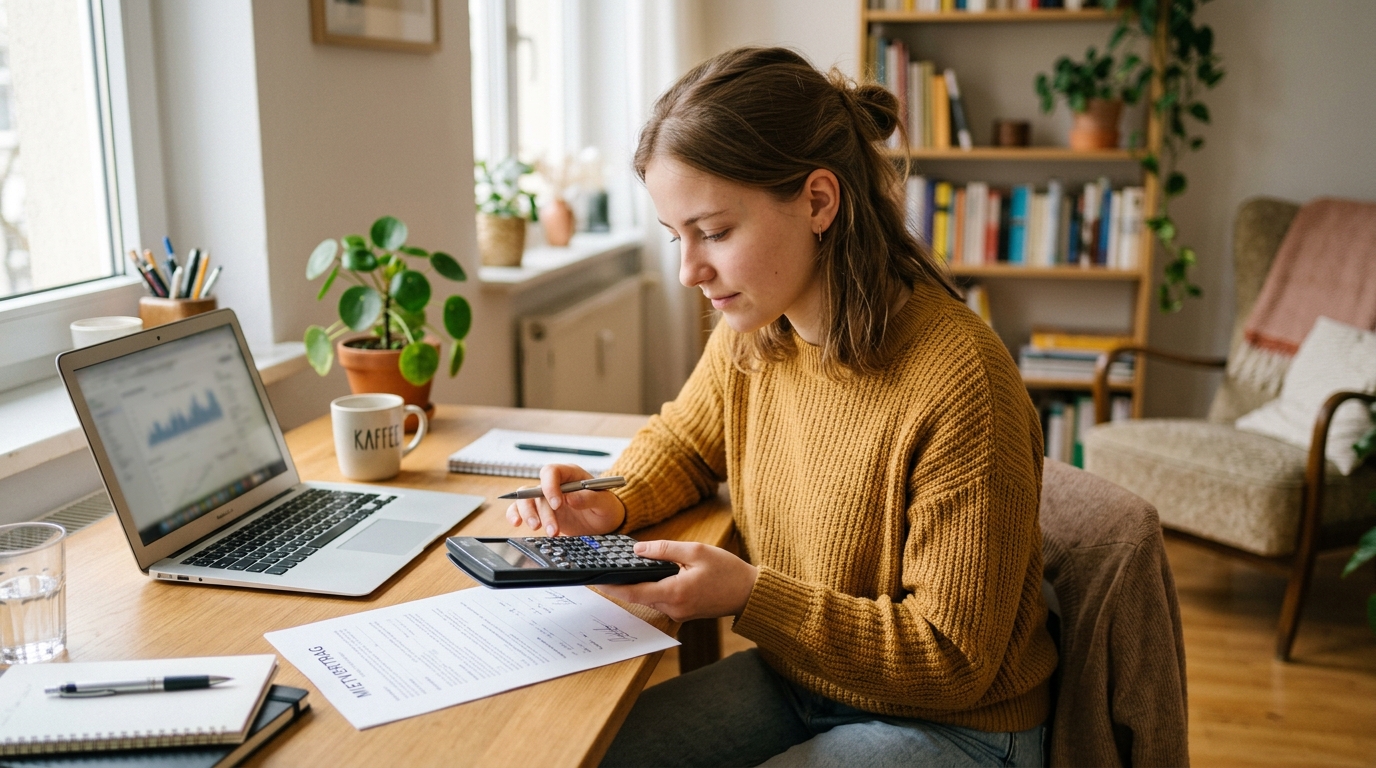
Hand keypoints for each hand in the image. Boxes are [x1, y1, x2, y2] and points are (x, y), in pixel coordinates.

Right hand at [504, 463, 626, 536]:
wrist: (604, 523)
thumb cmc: (606, 508)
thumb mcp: (605, 503)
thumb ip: (590, 498)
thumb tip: (570, 498)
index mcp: (571, 474)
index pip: (552, 472)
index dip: (550, 486)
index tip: (558, 504)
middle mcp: (555, 484)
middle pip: (537, 489)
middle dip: (542, 510)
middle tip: (553, 529)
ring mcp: (546, 497)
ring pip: (526, 499)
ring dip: (529, 515)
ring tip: (539, 529)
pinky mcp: (540, 511)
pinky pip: (520, 509)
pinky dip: (515, 515)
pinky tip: (517, 523)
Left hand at [598, 541, 758, 622]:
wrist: (749, 593)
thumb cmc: (727, 571)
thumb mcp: (695, 551)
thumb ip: (664, 549)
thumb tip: (639, 549)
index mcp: (674, 593)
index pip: (634, 593)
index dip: (612, 587)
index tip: (596, 581)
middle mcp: (673, 608)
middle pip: (639, 596)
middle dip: (622, 584)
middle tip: (606, 570)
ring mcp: (678, 613)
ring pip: (649, 598)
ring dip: (638, 586)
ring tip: (626, 569)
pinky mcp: (683, 612)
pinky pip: (661, 600)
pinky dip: (652, 588)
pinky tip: (651, 575)